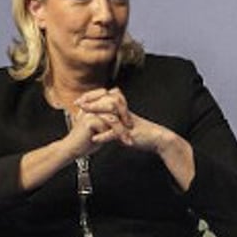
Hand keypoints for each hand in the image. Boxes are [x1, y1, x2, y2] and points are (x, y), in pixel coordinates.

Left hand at [72, 88, 195, 188]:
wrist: (157, 138)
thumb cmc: (141, 132)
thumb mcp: (124, 123)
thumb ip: (113, 119)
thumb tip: (100, 117)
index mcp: (122, 109)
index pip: (106, 98)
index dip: (92, 98)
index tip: (79, 100)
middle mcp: (124, 113)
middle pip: (106, 103)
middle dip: (91, 103)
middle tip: (79, 103)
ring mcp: (127, 123)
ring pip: (110, 115)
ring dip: (96, 116)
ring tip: (84, 118)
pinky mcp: (130, 133)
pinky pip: (116, 133)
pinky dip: (104, 136)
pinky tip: (95, 139)